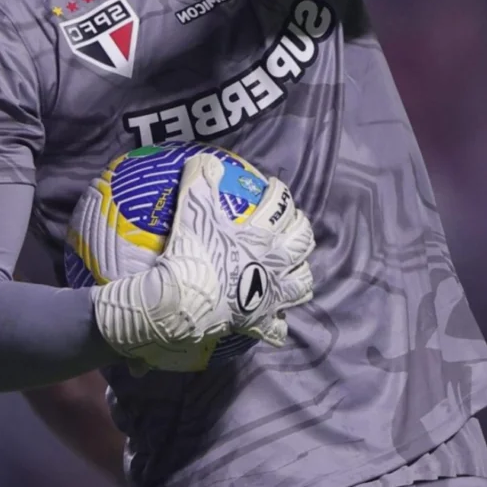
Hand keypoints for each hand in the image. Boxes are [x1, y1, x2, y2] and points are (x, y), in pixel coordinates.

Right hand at [174, 152, 314, 347]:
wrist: (183, 300)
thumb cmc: (191, 253)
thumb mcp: (192, 209)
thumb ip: (200, 180)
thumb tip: (204, 158)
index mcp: (261, 236)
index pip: (280, 207)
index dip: (280, 193)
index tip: (275, 186)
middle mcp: (273, 265)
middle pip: (301, 243)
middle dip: (302, 229)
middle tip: (295, 221)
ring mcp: (269, 295)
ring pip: (301, 284)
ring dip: (301, 273)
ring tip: (296, 268)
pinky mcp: (259, 322)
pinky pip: (276, 328)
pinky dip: (279, 323)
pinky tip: (277, 320)